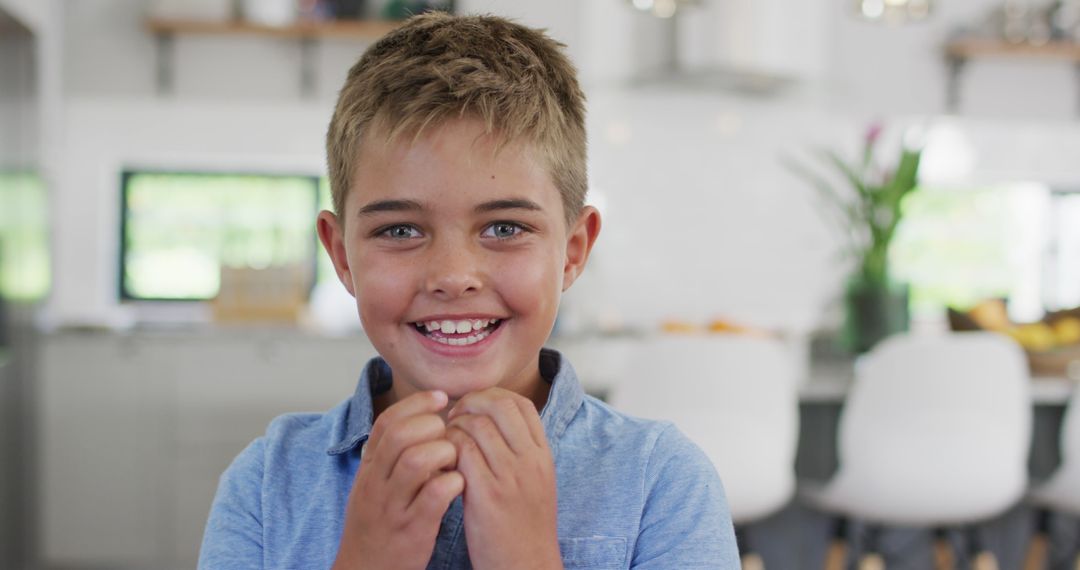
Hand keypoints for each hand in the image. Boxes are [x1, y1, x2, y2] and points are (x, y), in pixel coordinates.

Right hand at [333, 390, 463, 569]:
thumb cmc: (380, 523)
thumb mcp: (376, 483)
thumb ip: (395, 454)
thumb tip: (426, 418)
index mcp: (369, 467)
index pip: (387, 422)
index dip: (415, 403)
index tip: (440, 397)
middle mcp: (376, 483)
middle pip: (401, 436)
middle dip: (431, 426)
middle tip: (449, 433)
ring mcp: (393, 506)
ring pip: (416, 461)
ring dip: (444, 452)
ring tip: (454, 460)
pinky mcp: (412, 529)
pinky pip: (434, 496)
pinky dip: (452, 483)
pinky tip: (458, 485)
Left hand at [446, 388, 561, 569]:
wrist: (527, 565)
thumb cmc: (524, 527)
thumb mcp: (535, 483)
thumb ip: (520, 453)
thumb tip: (494, 423)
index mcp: (543, 456)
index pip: (522, 405)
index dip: (494, 397)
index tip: (475, 408)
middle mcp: (530, 461)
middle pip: (500, 406)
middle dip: (471, 403)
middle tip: (455, 417)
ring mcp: (510, 476)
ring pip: (477, 425)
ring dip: (455, 426)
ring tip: (446, 440)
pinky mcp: (487, 494)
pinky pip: (461, 452)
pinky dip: (447, 448)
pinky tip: (442, 459)